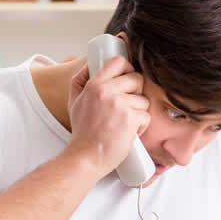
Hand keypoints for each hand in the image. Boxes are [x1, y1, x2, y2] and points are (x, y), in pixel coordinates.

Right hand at [66, 54, 150, 178]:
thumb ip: (80, 81)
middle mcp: (107, 92)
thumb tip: (89, 65)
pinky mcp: (130, 119)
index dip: (127, 68)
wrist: (86, 157)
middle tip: (128, 106)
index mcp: (94, 85)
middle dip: (136, 93)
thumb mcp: (74, 102)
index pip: (118, 62)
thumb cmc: (82, 133)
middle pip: (136, 79)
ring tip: (125, 123)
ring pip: (143, 99)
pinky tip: (129, 133)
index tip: (127, 78)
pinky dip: (141, 127)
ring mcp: (120, 105)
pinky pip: (146, 116)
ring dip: (138, 112)